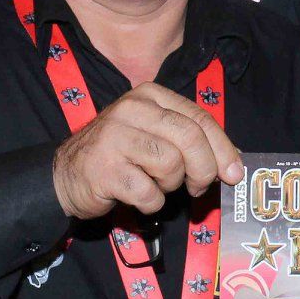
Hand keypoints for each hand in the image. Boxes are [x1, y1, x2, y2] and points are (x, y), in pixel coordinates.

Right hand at [51, 83, 244, 219]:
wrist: (65, 175)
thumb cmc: (118, 156)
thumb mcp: (154, 135)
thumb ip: (190, 140)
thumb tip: (233, 161)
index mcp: (149, 96)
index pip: (199, 118)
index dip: (223, 148)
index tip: (234, 173)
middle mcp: (132, 109)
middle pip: (190, 139)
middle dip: (204, 169)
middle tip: (198, 187)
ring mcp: (115, 137)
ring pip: (171, 165)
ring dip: (170, 185)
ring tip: (154, 184)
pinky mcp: (106, 169)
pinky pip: (149, 193)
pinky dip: (151, 202)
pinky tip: (137, 196)